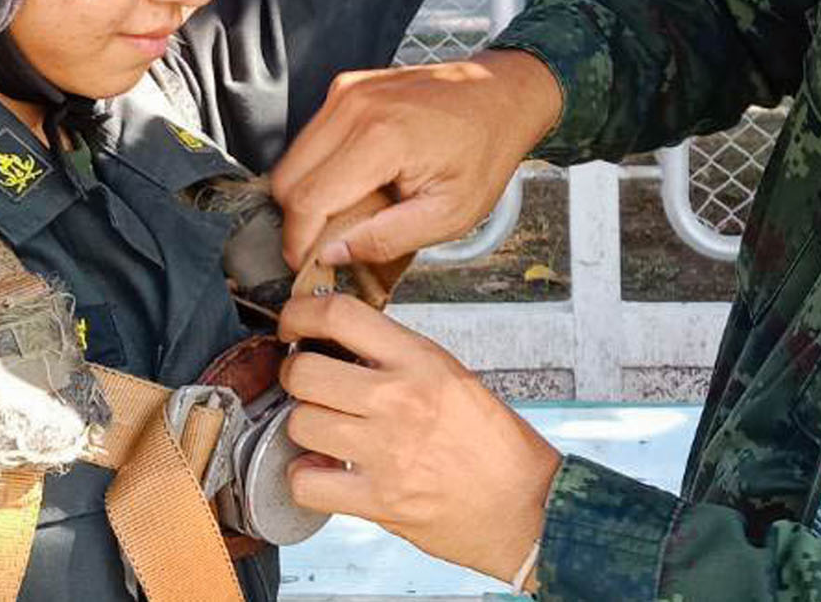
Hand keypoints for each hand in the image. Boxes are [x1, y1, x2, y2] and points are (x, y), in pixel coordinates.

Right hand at [273, 49, 561, 271]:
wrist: (500, 96)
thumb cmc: (483, 152)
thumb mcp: (450, 215)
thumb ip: (386, 240)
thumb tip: (332, 253)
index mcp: (380, 138)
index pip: (307, 200)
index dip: (298, 243)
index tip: (309, 267)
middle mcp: (353, 106)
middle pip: (286, 179)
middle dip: (298, 221)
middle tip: (329, 246)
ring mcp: (346, 92)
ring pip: (292, 159)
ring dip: (308, 195)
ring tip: (348, 215)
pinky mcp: (345, 88)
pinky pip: (309, 140)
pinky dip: (319, 169)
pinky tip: (354, 184)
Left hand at [279, 294, 560, 581]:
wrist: (528, 506)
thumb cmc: (495, 444)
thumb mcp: (452, 376)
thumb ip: (398, 358)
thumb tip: (341, 344)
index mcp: (421, 361)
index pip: (339, 315)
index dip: (300, 314)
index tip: (293, 324)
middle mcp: (400, 400)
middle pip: (305, 372)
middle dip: (294, 376)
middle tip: (305, 384)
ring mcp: (387, 451)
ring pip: (300, 424)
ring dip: (303, 427)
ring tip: (322, 430)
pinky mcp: (379, 500)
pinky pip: (307, 483)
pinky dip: (305, 479)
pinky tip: (322, 473)